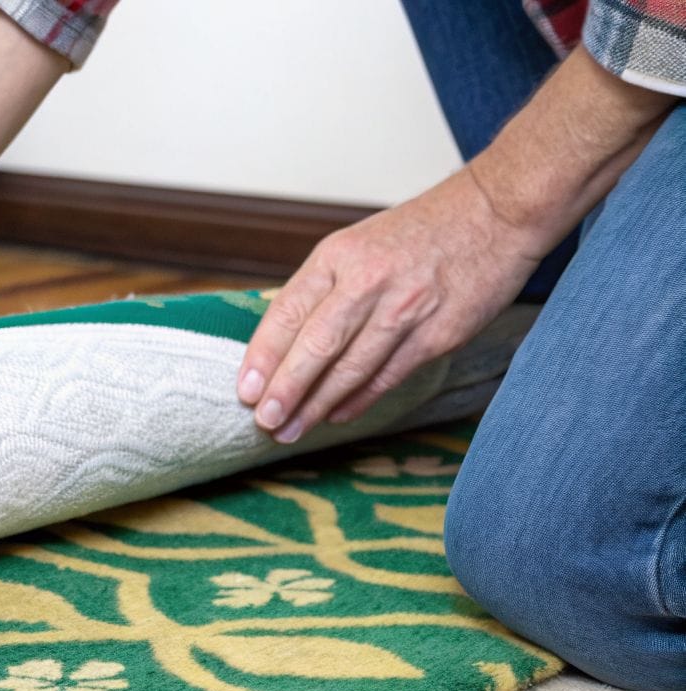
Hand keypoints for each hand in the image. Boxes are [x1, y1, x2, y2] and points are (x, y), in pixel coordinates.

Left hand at [237, 168, 545, 441]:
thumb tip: (281, 344)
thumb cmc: (420, 233)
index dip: (263, 356)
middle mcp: (368, 281)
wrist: (496, 211)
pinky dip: (359, 399)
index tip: (244, 389)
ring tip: (292, 429)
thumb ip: (323, 289)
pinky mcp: (440, 332)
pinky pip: (389, 374)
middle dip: (286, 389)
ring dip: (317, 405)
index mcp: (338, 256)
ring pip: (351, 367)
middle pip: (316, 346)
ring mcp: (406, 308)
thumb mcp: (358, 245)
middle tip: (264, 421)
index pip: (287, 312)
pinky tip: (337, 416)